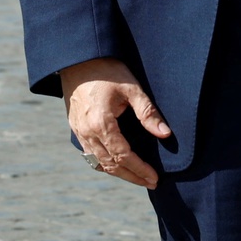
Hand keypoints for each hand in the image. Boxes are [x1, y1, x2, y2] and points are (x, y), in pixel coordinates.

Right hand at [60, 57, 169, 188]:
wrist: (77, 58)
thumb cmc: (106, 69)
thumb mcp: (131, 87)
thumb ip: (148, 112)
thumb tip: (165, 134)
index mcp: (101, 123)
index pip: (123, 156)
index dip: (140, 169)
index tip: (154, 178)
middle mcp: (87, 132)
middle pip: (110, 165)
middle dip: (132, 176)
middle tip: (150, 182)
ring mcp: (78, 131)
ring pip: (98, 163)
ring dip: (118, 172)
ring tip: (136, 176)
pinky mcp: (75, 127)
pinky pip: (89, 154)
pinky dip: (103, 163)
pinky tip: (115, 163)